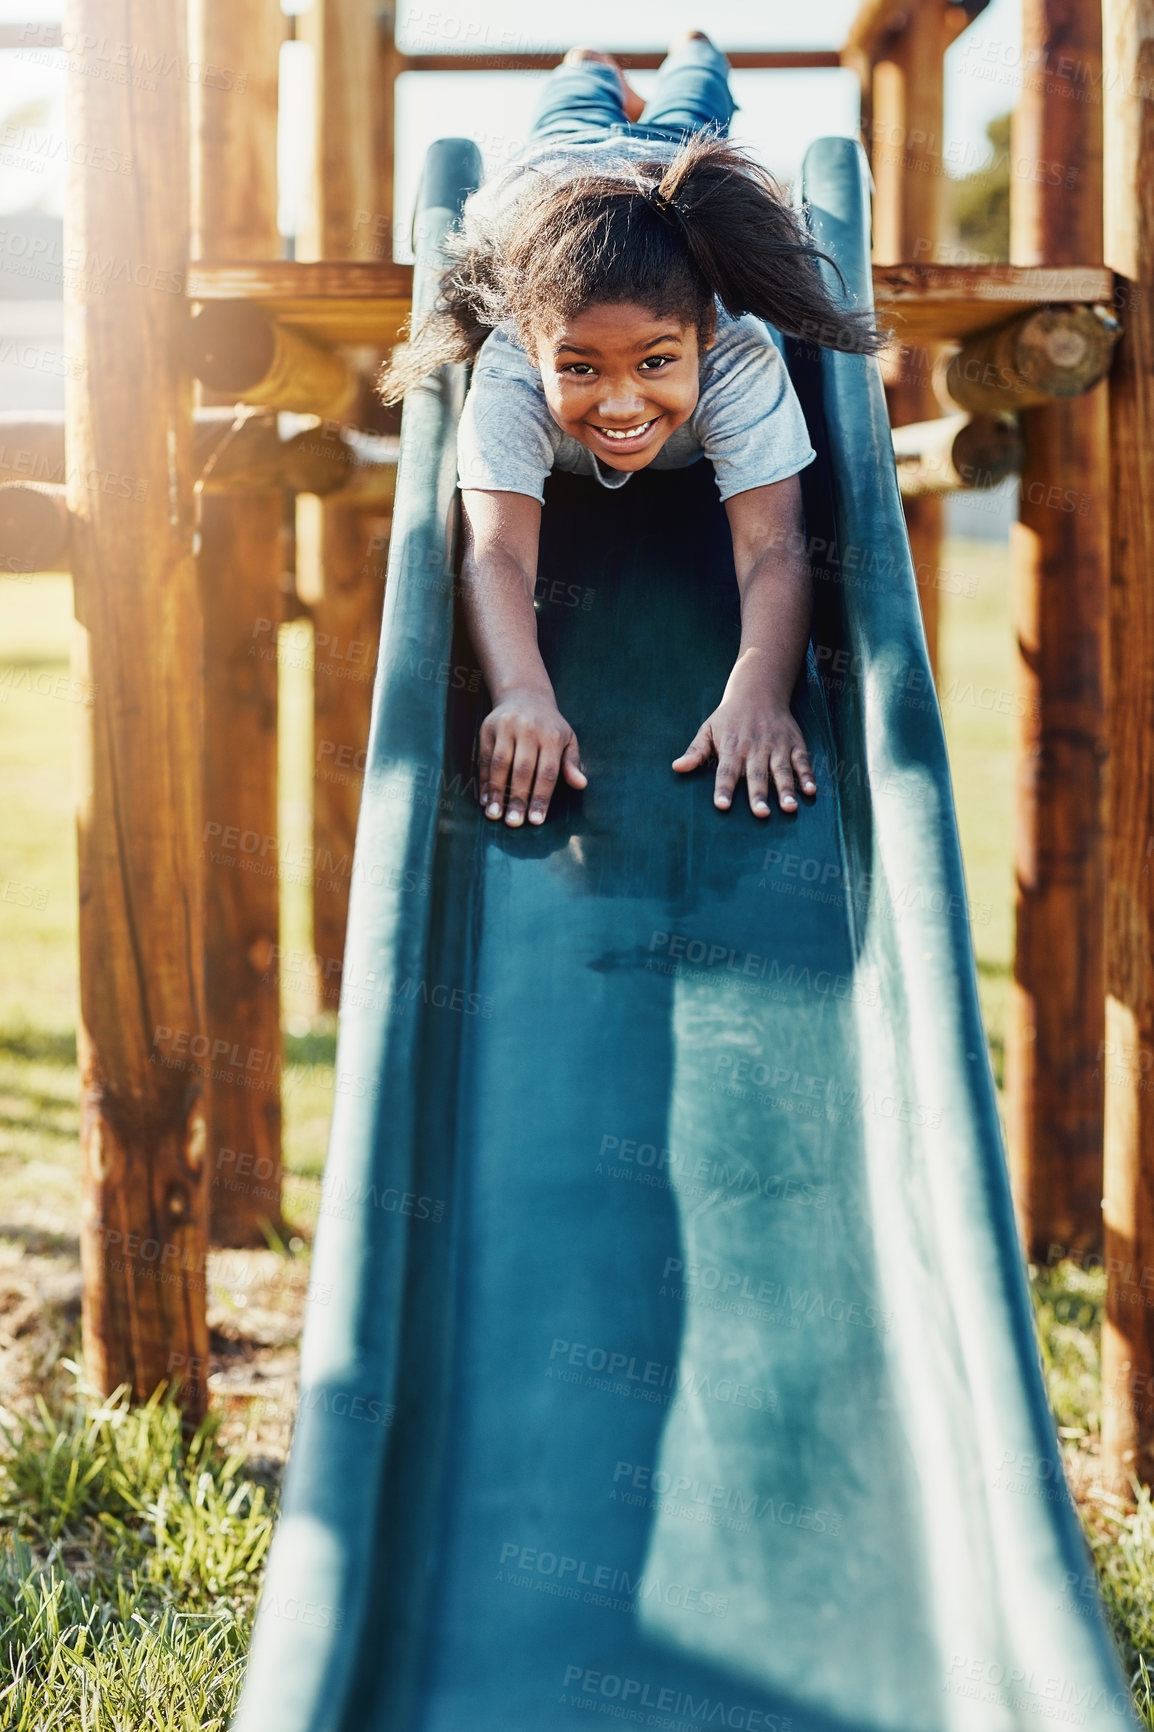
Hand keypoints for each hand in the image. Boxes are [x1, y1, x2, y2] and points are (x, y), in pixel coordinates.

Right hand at [479, 688, 586, 826]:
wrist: (524, 694)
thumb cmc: (550, 725)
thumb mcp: (567, 740)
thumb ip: (571, 763)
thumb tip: (581, 784)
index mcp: (552, 736)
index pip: (547, 772)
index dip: (541, 797)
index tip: (536, 821)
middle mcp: (528, 730)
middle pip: (522, 770)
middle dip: (518, 798)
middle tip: (514, 823)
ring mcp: (506, 728)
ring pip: (499, 764)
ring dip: (496, 791)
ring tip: (495, 815)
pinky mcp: (488, 728)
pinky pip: (484, 758)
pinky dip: (483, 780)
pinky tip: (485, 799)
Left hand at [672, 694, 816, 816]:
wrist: (758, 689)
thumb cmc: (729, 717)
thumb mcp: (708, 729)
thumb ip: (696, 751)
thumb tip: (677, 767)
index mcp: (732, 747)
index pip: (726, 771)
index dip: (724, 788)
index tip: (722, 806)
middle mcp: (755, 748)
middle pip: (756, 774)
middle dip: (759, 794)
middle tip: (761, 813)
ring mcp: (776, 745)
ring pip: (782, 770)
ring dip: (786, 789)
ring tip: (789, 808)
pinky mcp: (794, 743)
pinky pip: (802, 760)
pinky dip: (807, 775)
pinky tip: (811, 791)